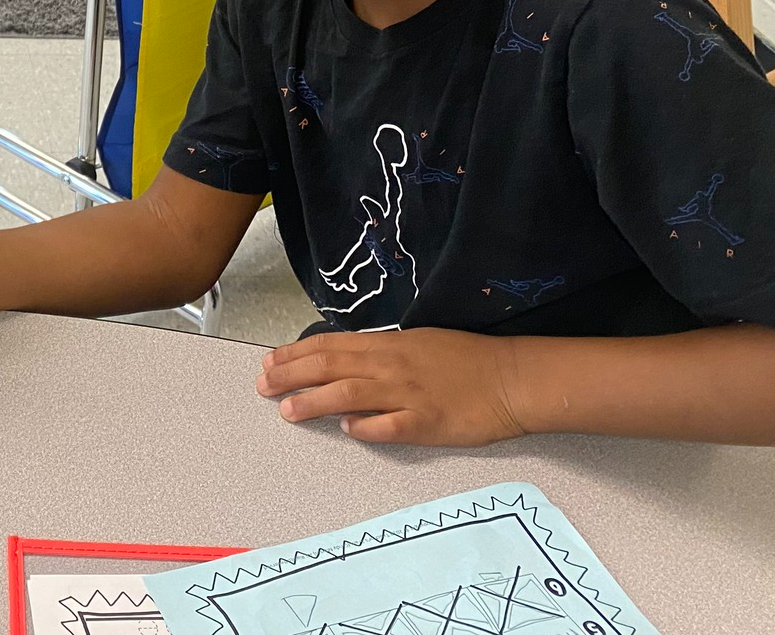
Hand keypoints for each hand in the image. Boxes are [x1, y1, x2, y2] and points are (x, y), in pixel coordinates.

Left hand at [255, 329, 528, 446]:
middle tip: (263, 386)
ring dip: (315, 402)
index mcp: (388, 345)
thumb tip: (342, 363)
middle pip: (330, 367)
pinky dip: (367, 428)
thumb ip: (379, 354)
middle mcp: (392, 366)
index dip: (295, 353)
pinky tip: (349, 430)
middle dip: (292, 375)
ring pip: (351, 394)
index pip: (330, 345)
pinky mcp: (429, 422)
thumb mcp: (416, 343)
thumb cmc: (465, 359)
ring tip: (287, 410)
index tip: (268, 362)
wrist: (511, 377)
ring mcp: (409, 394)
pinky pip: (391, 426)